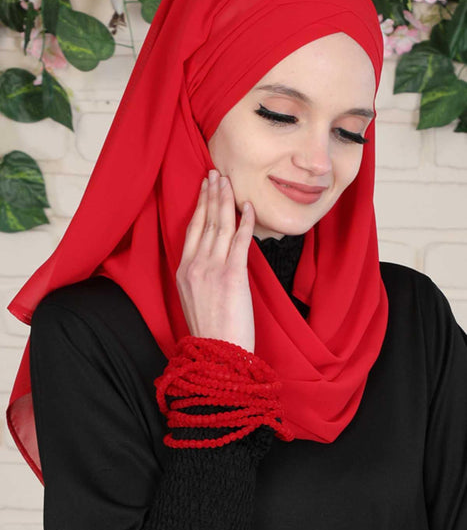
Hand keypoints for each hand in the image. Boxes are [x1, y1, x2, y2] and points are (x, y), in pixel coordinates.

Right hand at [176, 169, 255, 352]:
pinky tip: (249, 206)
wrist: (216, 356)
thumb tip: (213, 257)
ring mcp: (212, 269)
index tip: (204, 187)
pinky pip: (240, 241)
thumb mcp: (194, 299)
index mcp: (183, 270)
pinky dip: (245, 221)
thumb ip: (200, 275)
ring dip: (225, 200)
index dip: (199, 205)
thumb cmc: (210, 332)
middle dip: (211, 194)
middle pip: (204, 221)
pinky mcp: (232, 275)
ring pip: (220, 225)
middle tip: (216, 173)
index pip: (191, 229)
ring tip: (228, 181)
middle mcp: (195, 265)